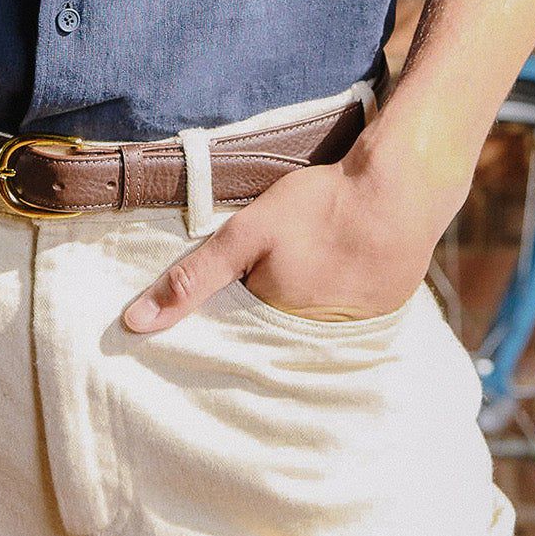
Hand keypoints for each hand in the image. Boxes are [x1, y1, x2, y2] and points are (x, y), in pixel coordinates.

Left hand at [120, 140, 452, 333]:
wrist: (401, 192)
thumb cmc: (320, 208)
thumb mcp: (247, 233)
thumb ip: (193, 278)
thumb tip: (134, 323)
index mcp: (271, 325)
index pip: (231, 340)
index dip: (216, 326)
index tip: (198, 318)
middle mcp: (308, 343)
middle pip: (268, 338)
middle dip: (256, 323)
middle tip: (266, 279)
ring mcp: (348, 335)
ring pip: (305, 332)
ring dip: (297, 316)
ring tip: (300, 279)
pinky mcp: (378, 320)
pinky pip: (342, 325)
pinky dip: (333, 308)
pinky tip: (332, 279)